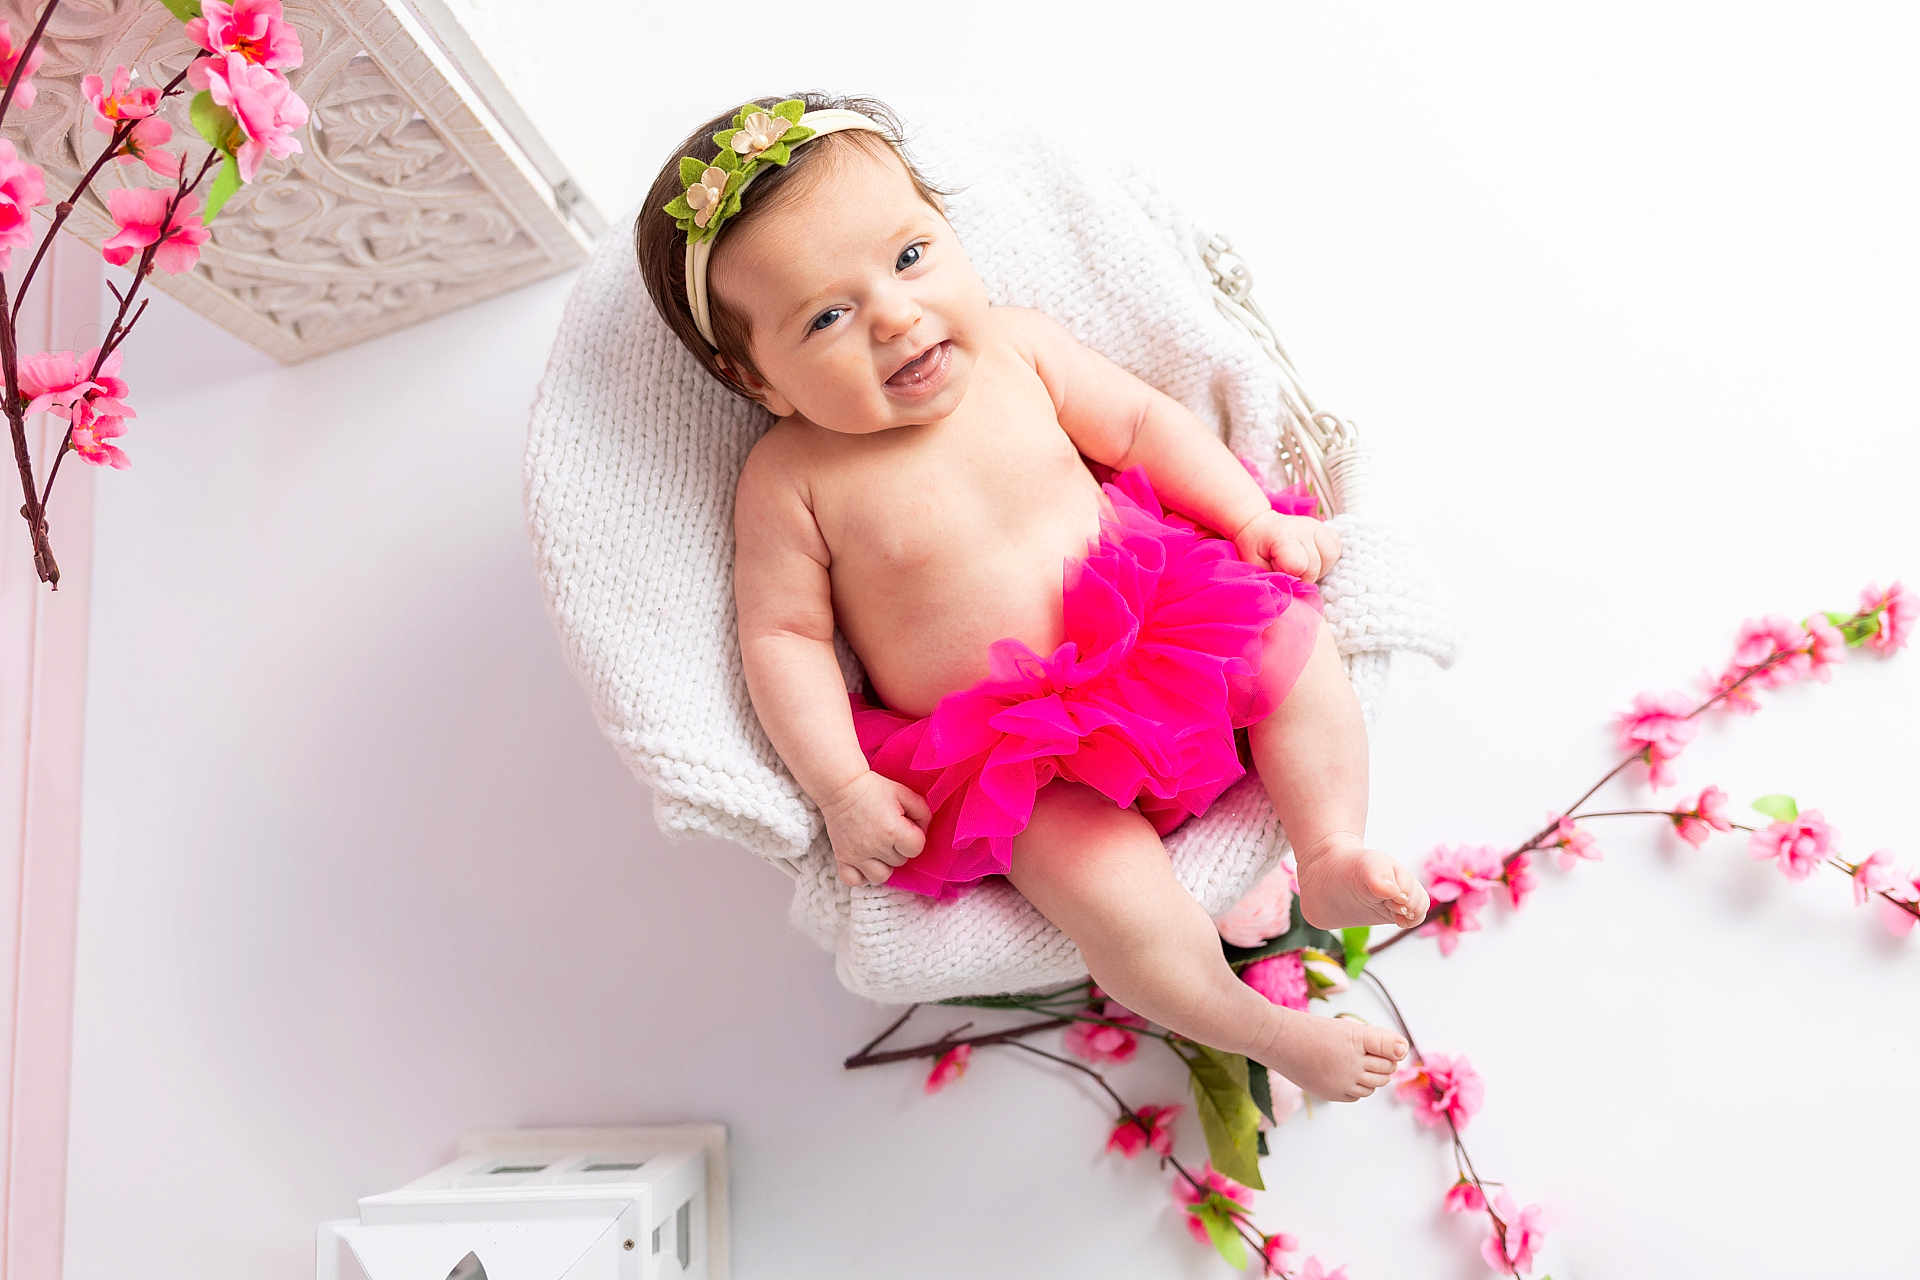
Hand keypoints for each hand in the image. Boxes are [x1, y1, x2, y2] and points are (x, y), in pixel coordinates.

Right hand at [820, 769, 931, 887]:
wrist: (842, 787)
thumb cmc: (873, 788)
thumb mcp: (904, 793)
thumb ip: (922, 812)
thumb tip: (924, 830)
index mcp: (892, 830)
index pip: (916, 849)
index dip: (915, 837)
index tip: (906, 827)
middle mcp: (875, 846)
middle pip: (900, 862)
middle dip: (899, 848)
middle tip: (890, 831)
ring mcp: (857, 855)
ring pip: (881, 876)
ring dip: (884, 865)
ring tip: (879, 849)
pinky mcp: (842, 858)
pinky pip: (854, 881)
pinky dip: (861, 876)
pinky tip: (865, 862)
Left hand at [1233, 510, 1340, 581]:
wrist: (1260, 527)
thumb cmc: (1256, 549)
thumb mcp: (1255, 566)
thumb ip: (1272, 579)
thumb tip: (1291, 594)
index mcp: (1283, 537)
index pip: (1299, 565)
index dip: (1293, 578)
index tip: (1283, 576)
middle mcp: (1304, 529)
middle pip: (1316, 565)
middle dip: (1304, 576)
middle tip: (1291, 573)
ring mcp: (1318, 527)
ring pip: (1330, 556)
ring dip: (1319, 568)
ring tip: (1304, 568)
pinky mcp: (1327, 530)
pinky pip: (1336, 549)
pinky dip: (1327, 560)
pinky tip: (1314, 560)